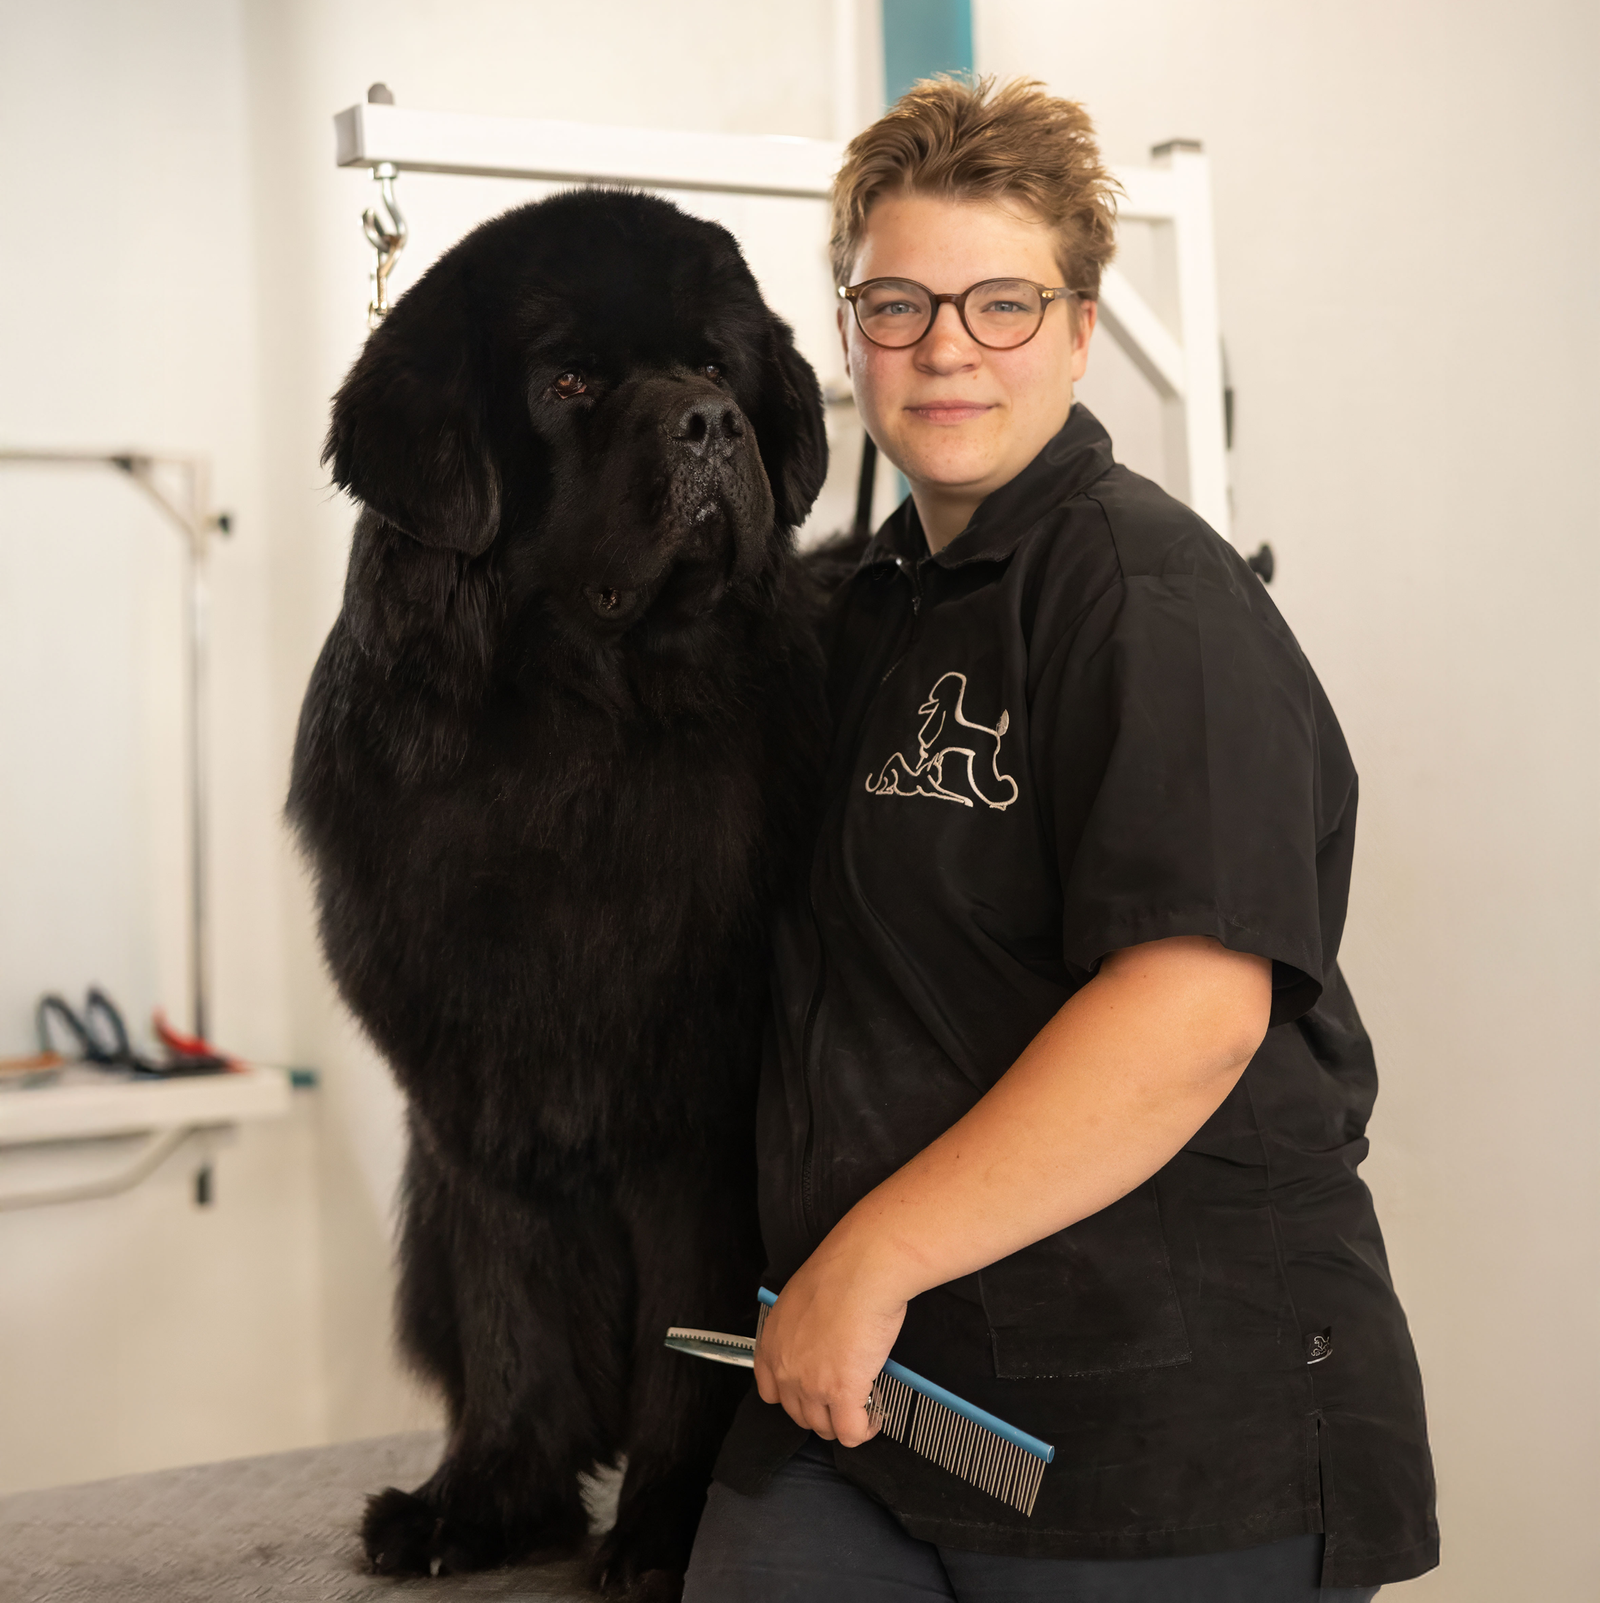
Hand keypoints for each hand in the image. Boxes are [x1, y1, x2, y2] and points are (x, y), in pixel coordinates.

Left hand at [753, 1239, 908, 1447]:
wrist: (862, 1271)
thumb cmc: (839, 1273)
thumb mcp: (800, 1298)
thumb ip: (800, 1327)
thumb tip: (817, 1338)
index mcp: (772, 1343)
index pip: (771, 1392)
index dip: (793, 1397)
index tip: (810, 1392)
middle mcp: (786, 1369)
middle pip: (798, 1414)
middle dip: (820, 1411)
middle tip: (840, 1399)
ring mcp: (812, 1385)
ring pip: (823, 1427)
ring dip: (842, 1423)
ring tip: (859, 1409)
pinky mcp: (843, 1393)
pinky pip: (850, 1433)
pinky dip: (863, 1430)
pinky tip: (872, 1418)